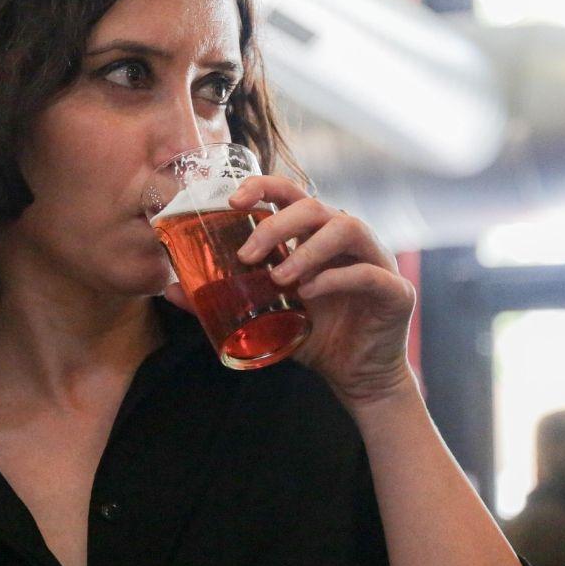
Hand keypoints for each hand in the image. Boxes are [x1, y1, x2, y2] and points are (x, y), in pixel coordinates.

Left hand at [163, 175, 416, 409]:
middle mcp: (346, 239)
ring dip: (306, 249)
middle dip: (276, 224)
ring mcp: (374, 259)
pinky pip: (367, 271)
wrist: (359, 379)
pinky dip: (335, 278)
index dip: (263, 186)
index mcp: (315, 236)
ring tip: (280, 278)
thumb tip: (169, 289)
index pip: (291, 193)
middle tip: (247, 254)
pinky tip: (310, 293)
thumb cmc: (314, 338)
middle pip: (313, 205)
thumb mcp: (264, 316)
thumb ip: (224, 299)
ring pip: (345, 227)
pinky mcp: (395, 288)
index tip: (232, 200)